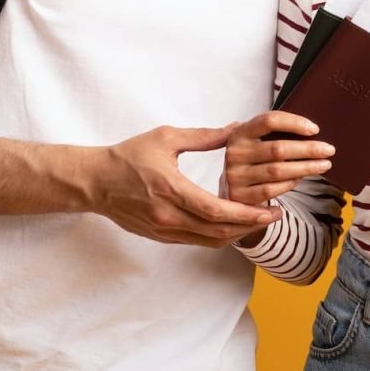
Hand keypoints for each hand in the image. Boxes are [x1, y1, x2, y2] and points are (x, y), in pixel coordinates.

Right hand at [89, 125, 281, 247]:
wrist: (95, 182)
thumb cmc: (128, 156)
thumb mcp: (166, 138)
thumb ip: (203, 137)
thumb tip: (235, 129)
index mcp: (171, 189)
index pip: (216, 211)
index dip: (247, 214)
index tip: (270, 210)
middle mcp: (168, 216)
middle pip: (218, 231)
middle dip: (250, 226)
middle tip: (274, 217)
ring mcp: (163, 230)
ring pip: (209, 241)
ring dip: (237, 234)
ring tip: (259, 221)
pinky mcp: (160, 237)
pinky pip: (196, 241)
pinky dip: (218, 235)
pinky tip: (232, 224)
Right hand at [224, 111, 333, 205]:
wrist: (228, 192)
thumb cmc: (251, 161)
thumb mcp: (254, 142)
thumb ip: (273, 134)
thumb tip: (312, 131)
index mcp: (240, 132)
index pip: (269, 121)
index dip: (294, 123)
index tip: (315, 129)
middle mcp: (235, 153)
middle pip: (278, 148)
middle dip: (308, 149)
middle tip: (329, 150)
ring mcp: (235, 175)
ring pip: (278, 171)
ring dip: (305, 168)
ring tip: (323, 165)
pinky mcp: (240, 196)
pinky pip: (271, 190)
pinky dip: (289, 184)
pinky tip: (301, 179)